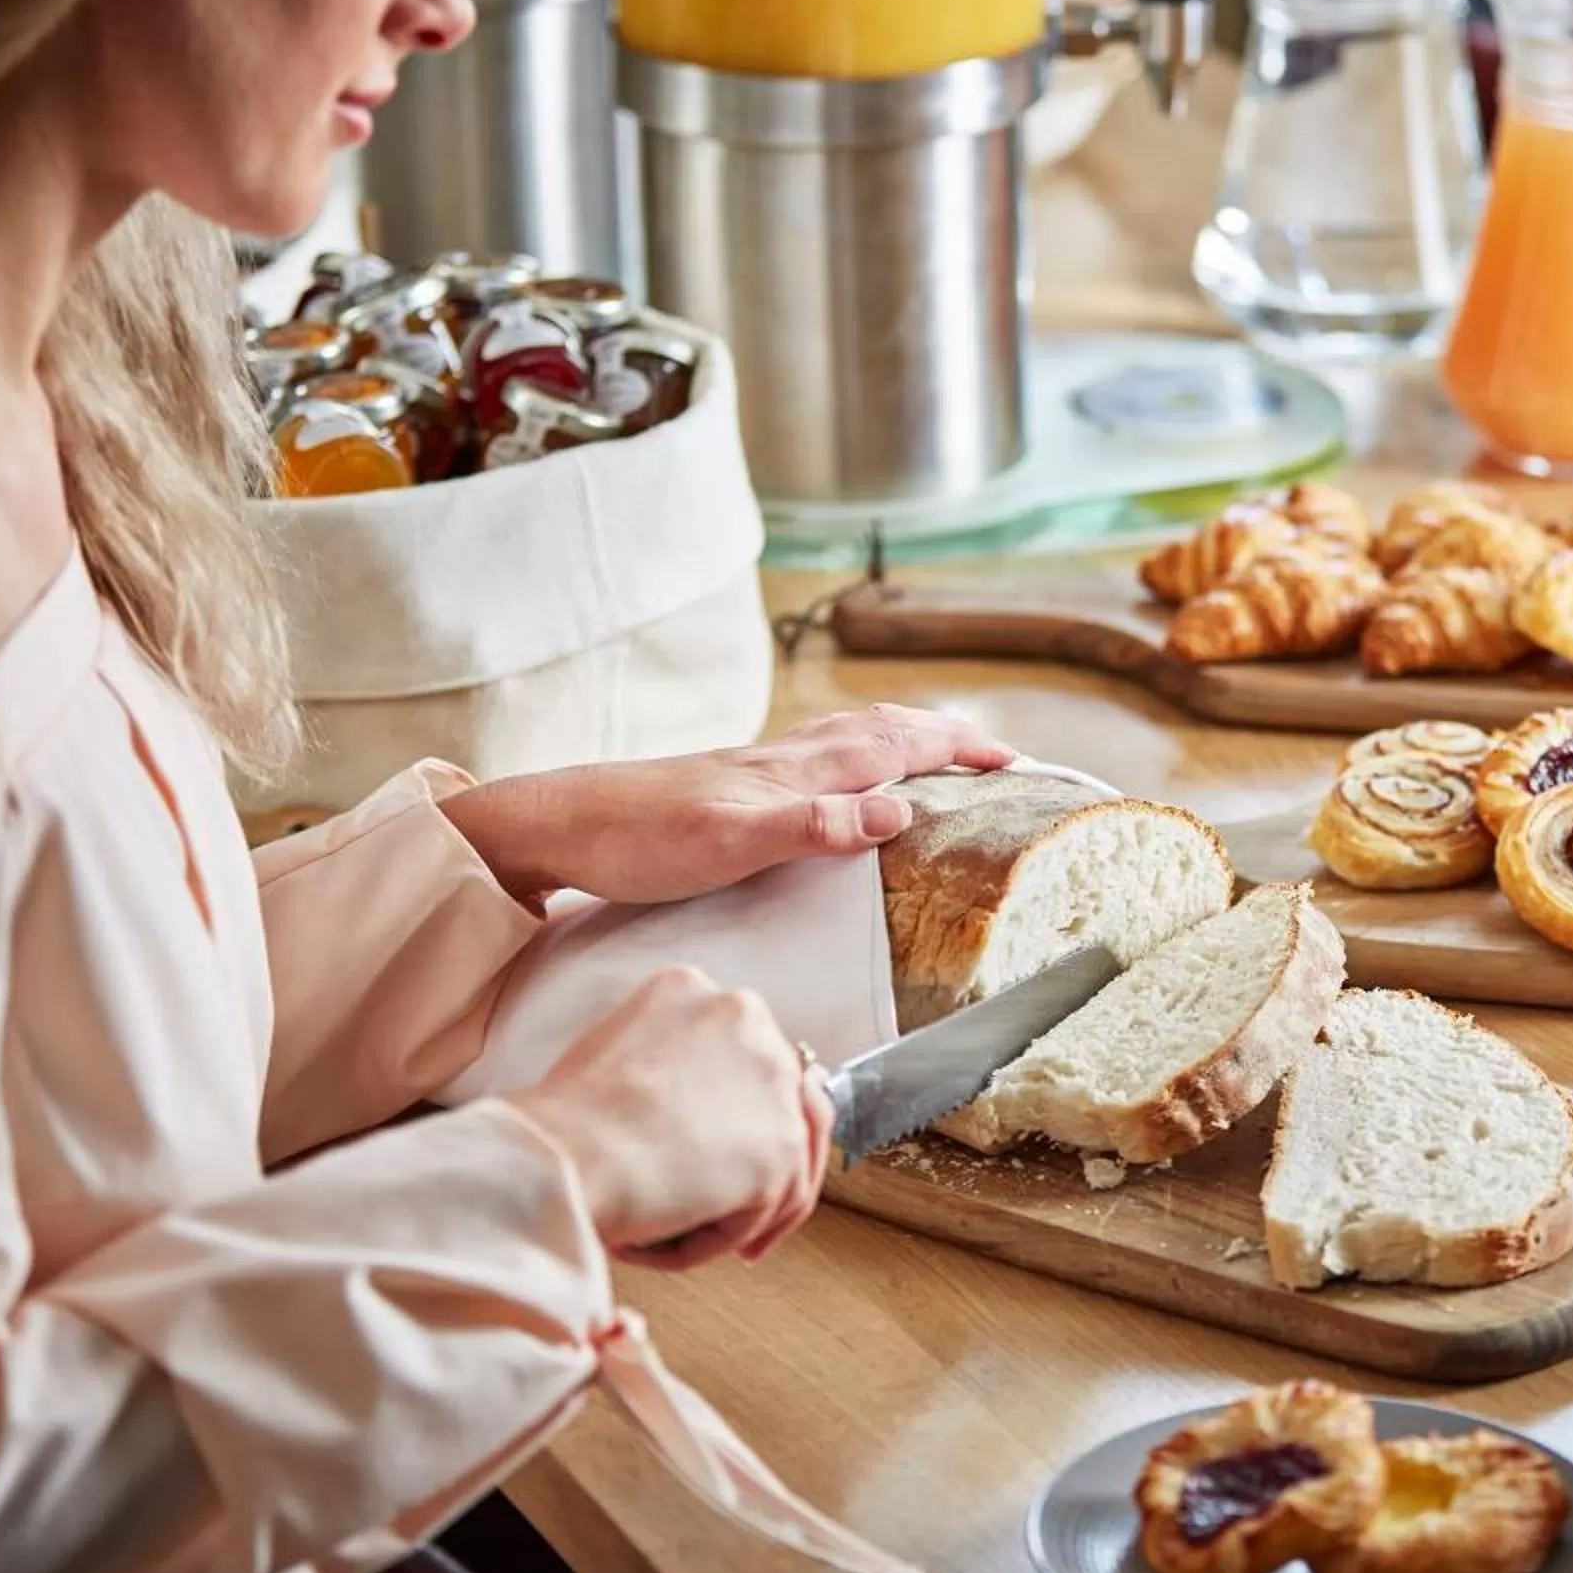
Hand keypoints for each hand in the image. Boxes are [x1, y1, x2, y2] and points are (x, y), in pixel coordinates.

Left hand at [445, 703, 1015, 903]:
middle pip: (883, 729)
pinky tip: (845, 781)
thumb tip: (900, 809)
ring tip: (939, 752)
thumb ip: (816, 826)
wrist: (556, 825)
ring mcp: (758, 769)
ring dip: (905, 738)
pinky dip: (861, 757)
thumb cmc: (638, 839)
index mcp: (797, 770)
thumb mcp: (731, 844)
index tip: (1015, 763)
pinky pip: (822, 759)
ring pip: (851, 738)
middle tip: (996, 755)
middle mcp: (784, 759)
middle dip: (945, 736)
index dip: (959, 751)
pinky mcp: (733, 786)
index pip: (898, 747)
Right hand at [508, 967, 834, 1268]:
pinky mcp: (781, 1144)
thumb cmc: (561, 1127)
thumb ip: (665, 1070)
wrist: (564, 1157)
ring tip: (702, 1242)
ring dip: (745, 1207)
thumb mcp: (609, 1059)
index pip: (744, 1051)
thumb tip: (690, 1119)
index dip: (732, 1110)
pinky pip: (768, 1206)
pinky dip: (724, 1234)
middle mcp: (743, 1017)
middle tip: (726, 1204)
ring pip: (785, 1157)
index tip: (710, 1150)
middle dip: (761, 1158)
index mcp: (695, 991)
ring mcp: (771, 1079)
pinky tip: (680, 1244)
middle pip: (784, 1097)